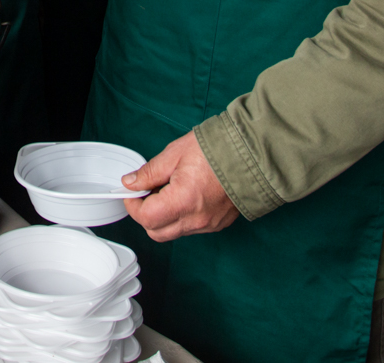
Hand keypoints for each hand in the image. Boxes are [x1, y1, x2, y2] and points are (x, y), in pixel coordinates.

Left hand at [120, 132, 238, 241]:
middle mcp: (197, 219)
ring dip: (163, 217)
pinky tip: (184, 196)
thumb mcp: (175, 154)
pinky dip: (181, 217)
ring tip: (169, 191)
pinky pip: (191, 228)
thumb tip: (131, 183)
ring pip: (173, 232)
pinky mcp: (218, 224)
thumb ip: (149, 172)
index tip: (132, 193)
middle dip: (146, 215)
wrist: (252, 154)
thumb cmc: (217, 150)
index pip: (146, 218)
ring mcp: (209, 224)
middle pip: (157, 232)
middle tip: (147, 192)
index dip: (133, 205)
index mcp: (183, 201)